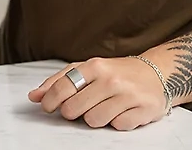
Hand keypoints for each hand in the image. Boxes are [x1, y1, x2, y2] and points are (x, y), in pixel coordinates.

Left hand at [29, 56, 168, 130]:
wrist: (157, 73)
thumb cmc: (117, 72)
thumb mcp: (87, 69)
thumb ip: (59, 81)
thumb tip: (34, 96)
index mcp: (94, 66)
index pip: (63, 87)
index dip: (50, 101)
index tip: (48, 107)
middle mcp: (111, 79)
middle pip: (73, 108)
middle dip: (72, 112)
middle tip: (80, 107)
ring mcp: (128, 95)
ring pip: (93, 120)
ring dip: (95, 118)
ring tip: (104, 107)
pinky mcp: (143, 110)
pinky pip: (117, 126)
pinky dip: (116, 122)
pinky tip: (121, 111)